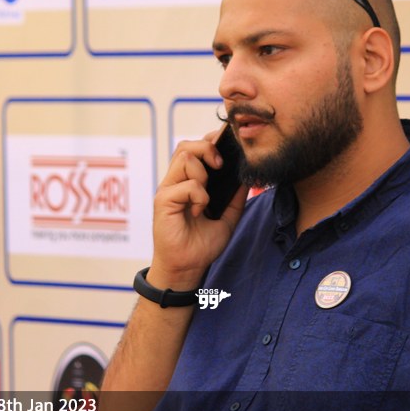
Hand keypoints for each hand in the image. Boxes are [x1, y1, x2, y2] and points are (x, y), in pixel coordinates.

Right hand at [147, 131, 247, 289]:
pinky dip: (199, 195)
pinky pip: (186, 185)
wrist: (187, 268)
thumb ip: (236, 196)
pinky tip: (200, 211)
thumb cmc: (202, 244)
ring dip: (203, 173)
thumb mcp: (228, 216)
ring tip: (208, 196)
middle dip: (208, 148)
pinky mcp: (163, 201)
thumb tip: (247, 175)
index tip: (228, 147)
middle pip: (186, 145)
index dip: (211, 142)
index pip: (195, 148)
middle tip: (221, 165)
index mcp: (188, 181)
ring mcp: (168, 189)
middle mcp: (175, 182)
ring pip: (185, 157)